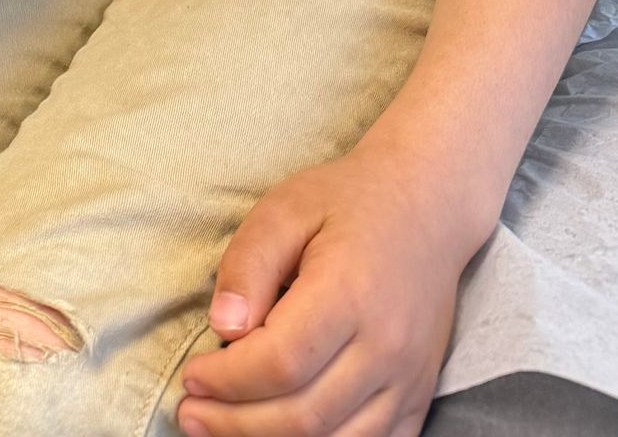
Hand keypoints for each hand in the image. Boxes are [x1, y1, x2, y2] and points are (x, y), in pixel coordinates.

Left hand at [176, 143, 484, 436]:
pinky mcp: (418, 397)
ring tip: (222, 429)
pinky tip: (279, 434)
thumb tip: (223, 327)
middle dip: (235, 423)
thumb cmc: (347, 203)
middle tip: (191, 414)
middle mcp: (387, 347)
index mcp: (350, 294)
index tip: (192, 377)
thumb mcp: (286, 208)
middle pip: (304, 415)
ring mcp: (408, 380)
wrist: (426, 208)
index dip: (227, 381)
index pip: (280, 363)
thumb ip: (249, 264)